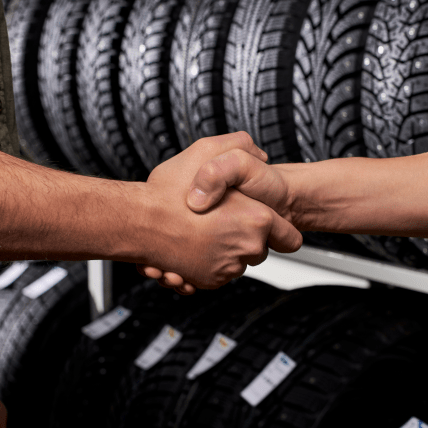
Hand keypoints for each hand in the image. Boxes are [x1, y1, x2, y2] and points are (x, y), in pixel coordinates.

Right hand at [142, 132, 301, 291]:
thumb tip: (259, 154)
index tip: (271, 227)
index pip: (290, 239)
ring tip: (201, 231)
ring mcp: (227, 268)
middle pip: (260, 250)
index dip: (281, 231)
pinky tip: (191, 245)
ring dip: (224, 249)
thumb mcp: (207, 150)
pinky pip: (216, 274)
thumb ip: (241, 145)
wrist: (137, 223)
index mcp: (256, 220)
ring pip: (236, 262)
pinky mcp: (208, 281)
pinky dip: (207, 262)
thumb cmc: (168, 193)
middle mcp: (246, 248)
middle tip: (222, 220)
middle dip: (245, 237)